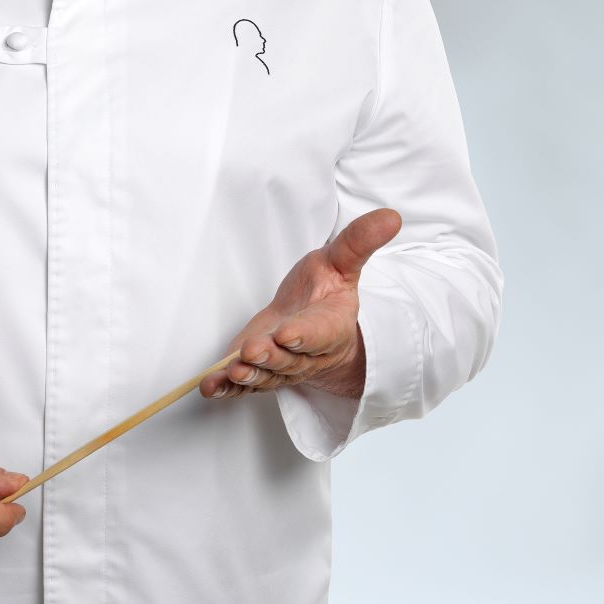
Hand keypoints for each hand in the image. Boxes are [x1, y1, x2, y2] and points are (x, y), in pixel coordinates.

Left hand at [200, 208, 401, 402]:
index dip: (303, 335)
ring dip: (249, 375)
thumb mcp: (342, 261)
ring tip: (234, 371)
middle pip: (289, 359)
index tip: (287, 333)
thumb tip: (391, 216)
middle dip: (271, 357)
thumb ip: (359, 242)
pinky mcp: (259, 372)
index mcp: (330, 326)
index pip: (318, 333)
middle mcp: (307, 353)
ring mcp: (282, 366)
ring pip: (267, 375)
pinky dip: (227, 387)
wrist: (313, 317)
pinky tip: (211, 387)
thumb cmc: (325, 290)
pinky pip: (244, 385)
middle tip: (252, 351)